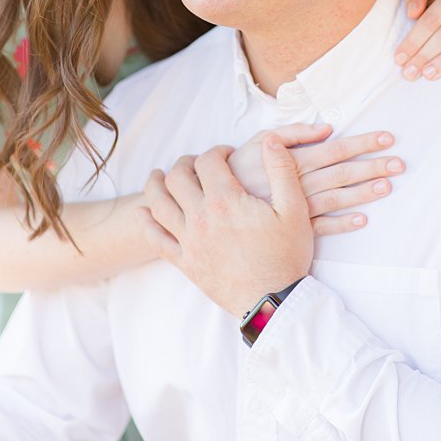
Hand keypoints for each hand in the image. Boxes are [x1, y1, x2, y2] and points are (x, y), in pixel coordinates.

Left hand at [143, 136, 312, 317]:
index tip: (227, 153)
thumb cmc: (286, 255)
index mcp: (227, 201)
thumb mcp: (294, 209)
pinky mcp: (185, 262)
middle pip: (176, 177)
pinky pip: (154, 239)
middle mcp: (201, 218)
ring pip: (158, 204)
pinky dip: (145, 222)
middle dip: (185, 163)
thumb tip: (271, 140)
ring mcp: (189, 241)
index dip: (217, 150)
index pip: (208, 161)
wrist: (273, 300)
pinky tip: (145, 212)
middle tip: (196, 163)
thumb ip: (282, 170)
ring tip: (159, 176)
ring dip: (155, 185)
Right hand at [213, 124, 404, 235]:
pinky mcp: (289, 229)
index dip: (361, 142)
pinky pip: (319, 228)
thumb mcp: (257, 144)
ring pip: (335, 199)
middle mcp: (295, 185)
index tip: (387, 138)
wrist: (209, 207)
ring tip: (387, 187)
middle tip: (399, 163)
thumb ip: (291, 134)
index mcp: (290, 161)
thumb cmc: (236, 172)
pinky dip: (341, 224)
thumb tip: (326, 128)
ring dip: (362, 193)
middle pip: (341, 173)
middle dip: (372, 166)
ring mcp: (293, 209)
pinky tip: (362, 220)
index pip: (333, 149)